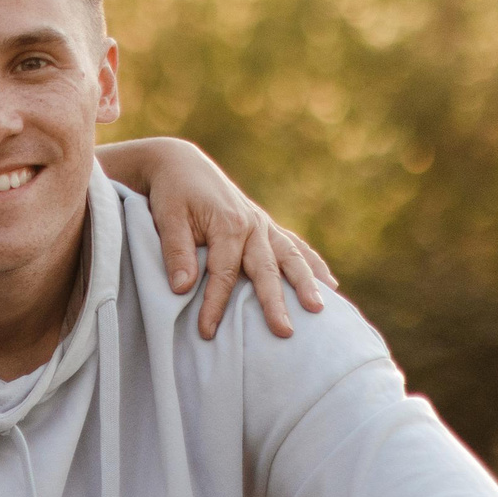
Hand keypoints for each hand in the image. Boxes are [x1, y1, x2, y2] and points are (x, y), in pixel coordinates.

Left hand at [131, 141, 335, 339]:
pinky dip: (313, 265)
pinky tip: (330, 284)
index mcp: (227, 224)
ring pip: (291, 257)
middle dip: (275, 303)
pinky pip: (295, 246)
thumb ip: (176, 252)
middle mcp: (252, 225)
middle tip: (285, 332)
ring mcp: (263, 225)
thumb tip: (182, 288)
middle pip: (267, 270)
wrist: (181, 164)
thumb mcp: (167, 218)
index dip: (215, 304)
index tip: (207, 331)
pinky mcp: (266, 226)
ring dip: (307, 283)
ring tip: (320, 309)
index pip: (223, 273)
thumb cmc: (171, 193)